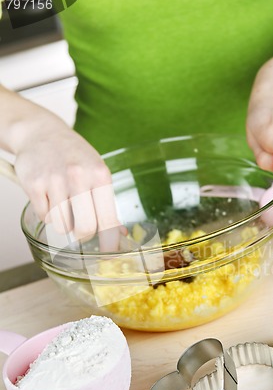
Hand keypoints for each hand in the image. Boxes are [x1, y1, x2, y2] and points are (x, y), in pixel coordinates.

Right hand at [14, 117, 120, 242]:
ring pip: (62, 226)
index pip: (107, 221)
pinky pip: (44, 217)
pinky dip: (48, 213)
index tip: (110, 258)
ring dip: (63, 222)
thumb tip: (121, 235)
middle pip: (84, 229)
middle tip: (81, 229)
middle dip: (84, 236)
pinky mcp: (34, 184)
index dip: (109, 244)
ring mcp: (54, 180)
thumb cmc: (74, 156)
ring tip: (63, 201)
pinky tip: (49, 195)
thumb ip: (107, 205)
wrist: (41, 132)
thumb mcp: (97, 173)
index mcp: (100, 175)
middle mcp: (79, 177)